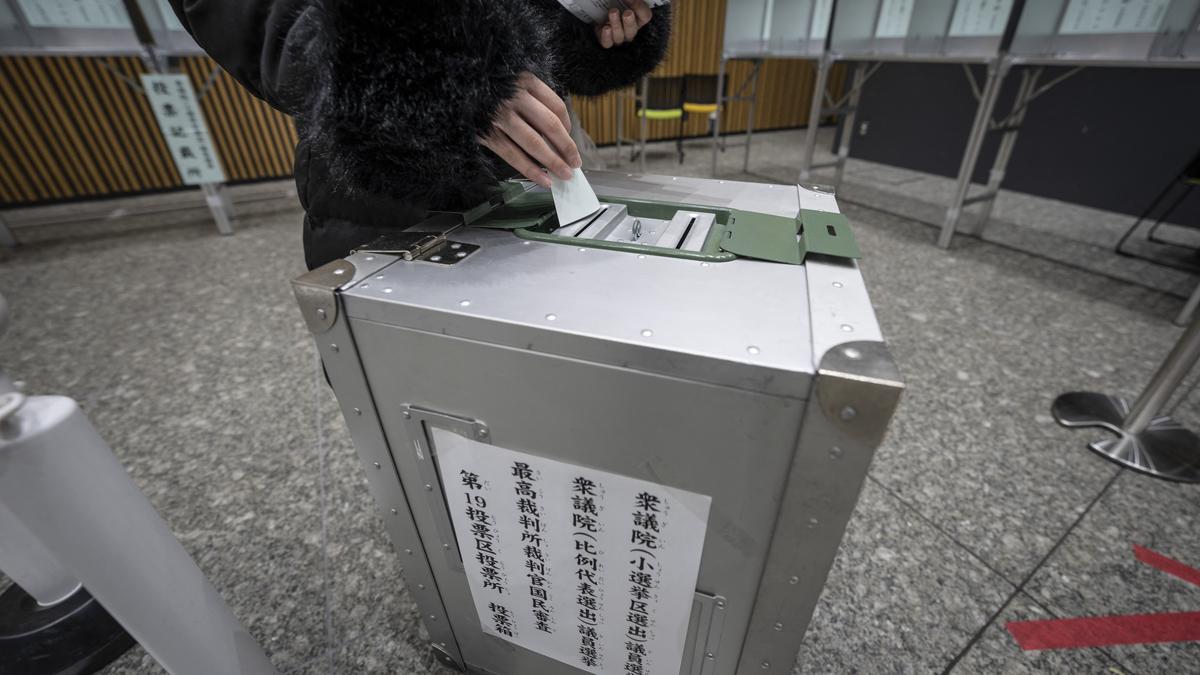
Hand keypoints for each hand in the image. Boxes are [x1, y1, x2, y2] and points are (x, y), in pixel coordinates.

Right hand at [480, 72, 580, 187]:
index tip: (570, 138)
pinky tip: (543, 179)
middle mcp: (514, 97)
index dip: (568, 125)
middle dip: (566, 147)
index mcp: (524, 80)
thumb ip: (530, 99)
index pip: (556, 106)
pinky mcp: (487, 132)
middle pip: (550, 126)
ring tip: (564, 175)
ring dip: (553, 162)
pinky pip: (513, 154)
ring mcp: (500, 116)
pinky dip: (530, 170)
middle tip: (575, 162)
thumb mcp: (509, 80)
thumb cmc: (483, 85)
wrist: (450, 85)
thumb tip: (554, 130)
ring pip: (534, 143)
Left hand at [596, 0, 651, 47]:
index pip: (645, 16)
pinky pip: (607, 43)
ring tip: (613, 12)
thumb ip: (627, 0)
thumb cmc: (615, 4)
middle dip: (630, 22)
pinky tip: (605, 28)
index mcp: (638, 19)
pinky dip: (606, 36)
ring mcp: (618, 37)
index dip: (639, 7)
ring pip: (620, 36)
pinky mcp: (606, 40)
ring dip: (616, 24)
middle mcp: (629, 30)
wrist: (600, 11)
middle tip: (627, 13)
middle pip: (632, 29)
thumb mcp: (621, 1)